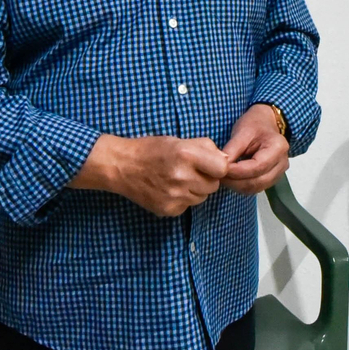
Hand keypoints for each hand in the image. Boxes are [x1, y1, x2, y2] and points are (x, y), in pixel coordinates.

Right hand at [74, 134, 227, 216]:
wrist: (122, 166)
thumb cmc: (152, 149)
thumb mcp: (179, 140)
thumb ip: (206, 148)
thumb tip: (226, 160)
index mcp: (186, 155)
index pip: (222, 168)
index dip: (218, 166)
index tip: (211, 164)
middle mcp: (182, 177)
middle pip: (213, 185)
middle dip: (207, 178)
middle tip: (190, 171)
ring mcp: (175, 196)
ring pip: (202, 198)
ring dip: (195, 189)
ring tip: (177, 179)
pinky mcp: (168, 209)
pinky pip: (187, 206)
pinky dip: (182, 199)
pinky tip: (168, 189)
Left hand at [221, 104, 289, 194]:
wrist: (266, 123)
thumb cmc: (255, 124)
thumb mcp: (242, 131)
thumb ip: (232, 149)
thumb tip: (220, 166)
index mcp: (277, 148)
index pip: (257, 167)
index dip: (237, 171)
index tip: (220, 169)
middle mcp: (282, 163)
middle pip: (257, 181)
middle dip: (235, 182)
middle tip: (218, 176)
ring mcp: (279, 173)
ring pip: (256, 188)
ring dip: (237, 186)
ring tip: (223, 177)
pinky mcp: (272, 179)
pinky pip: (256, 188)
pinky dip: (242, 186)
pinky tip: (231, 179)